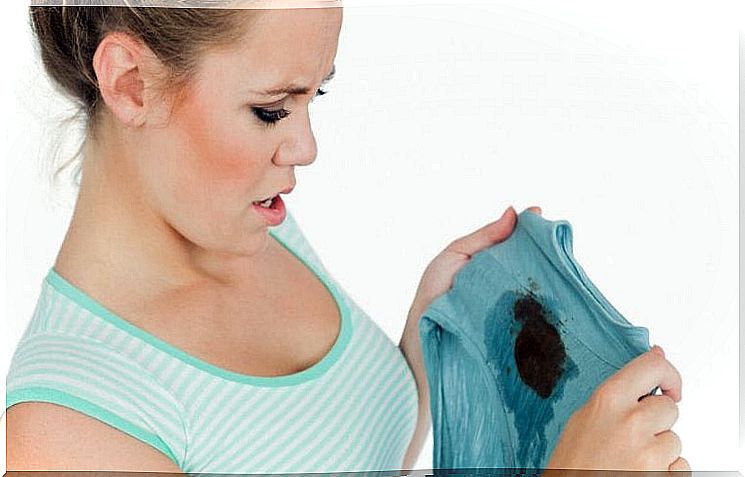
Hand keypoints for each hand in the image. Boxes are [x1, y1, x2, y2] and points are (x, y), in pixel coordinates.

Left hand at [398, 204, 540, 469]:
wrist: (421, 354)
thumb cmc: (430, 302)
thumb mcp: (450, 260)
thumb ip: (481, 238)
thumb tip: (513, 212)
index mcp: (489, 268)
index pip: (517, 246)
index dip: (531, 232)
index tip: (542, 215)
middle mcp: (504, 290)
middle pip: (533, 267)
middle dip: (546, 255)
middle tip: (558, 243)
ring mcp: (513, 314)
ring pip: (540, 294)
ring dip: (551, 285)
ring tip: (561, 269)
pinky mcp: (520, 339)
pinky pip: (540, 322)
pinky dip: (549, 313)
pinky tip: (559, 303)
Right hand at [545, 345, 689, 471]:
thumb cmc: (571, 463)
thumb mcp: (584, 417)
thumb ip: (620, 390)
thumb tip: (655, 357)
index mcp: (609, 399)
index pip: (654, 366)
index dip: (668, 375)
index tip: (668, 387)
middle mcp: (632, 422)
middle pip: (669, 408)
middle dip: (656, 421)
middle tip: (631, 435)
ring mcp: (649, 452)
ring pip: (674, 440)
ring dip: (659, 449)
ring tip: (629, 458)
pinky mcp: (662, 476)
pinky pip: (680, 466)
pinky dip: (666, 470)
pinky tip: (639, 471)